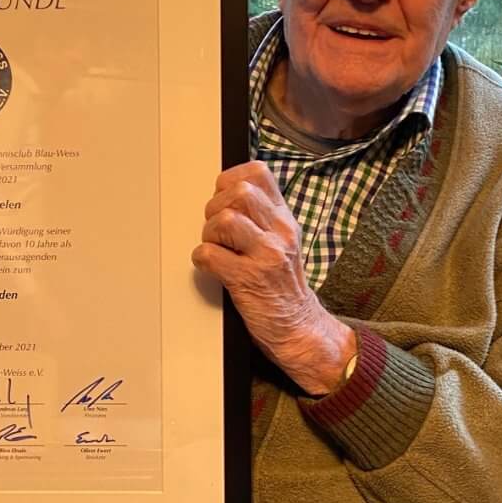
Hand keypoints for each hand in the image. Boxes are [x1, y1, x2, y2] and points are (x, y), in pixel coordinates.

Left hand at [192, 161, 355, 394]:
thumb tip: (227, 195)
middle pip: (240, 192)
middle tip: (216, 230)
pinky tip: (211, 268)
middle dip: (216, 207)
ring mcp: (267, 255)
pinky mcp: (249, 279)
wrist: (299, 328)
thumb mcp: (283, 243)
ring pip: (225, 219)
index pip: (258, 174)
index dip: (230, 179)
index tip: (223, 198)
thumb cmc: (283, 286)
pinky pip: (210, 254)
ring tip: (216, 249)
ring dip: (209, 234)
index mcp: (285, 219)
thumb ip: (262, 218)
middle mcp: (280, 232)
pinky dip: (202, 259)